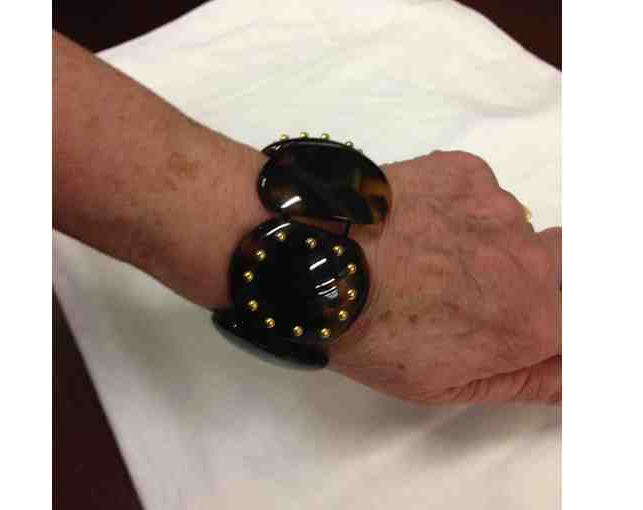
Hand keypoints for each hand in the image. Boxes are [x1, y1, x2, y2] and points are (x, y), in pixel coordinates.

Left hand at [330, 151, 560, 403]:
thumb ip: (523, 382)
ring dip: (480, 240)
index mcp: (533, 321)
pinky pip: (476, 191)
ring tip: (422, 252)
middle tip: (463, 286)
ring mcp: (499, 208)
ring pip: (509, 226)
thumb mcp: (445, 386)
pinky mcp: (467, 170)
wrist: (322, 260)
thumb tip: (567, 374)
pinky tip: (411, 220)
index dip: (545, 321)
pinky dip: (453, 205)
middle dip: (523, 277)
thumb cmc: (375, 334)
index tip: (507, 319)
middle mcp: (532, 261)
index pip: (576, 320)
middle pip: (558, 265)